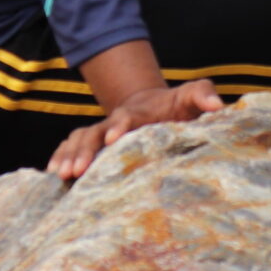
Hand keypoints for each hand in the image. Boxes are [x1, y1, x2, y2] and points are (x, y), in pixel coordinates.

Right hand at [48, 80, 222, 178]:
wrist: (156, 106)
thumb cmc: (177, 105)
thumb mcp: (192, 96)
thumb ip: (204, 94)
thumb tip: (219, 105)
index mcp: (139, 112)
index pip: (126, 117)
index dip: (120, 125)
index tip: (113, 138)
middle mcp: (114, 122)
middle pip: (94, 132)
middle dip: (85, 149)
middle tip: (76, 169)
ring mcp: (100, 133)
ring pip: (78, 140)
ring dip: (69, 155)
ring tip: (61, 175)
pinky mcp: (92, 144)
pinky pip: (69, 148)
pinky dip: (60, 157)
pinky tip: (51, 176)